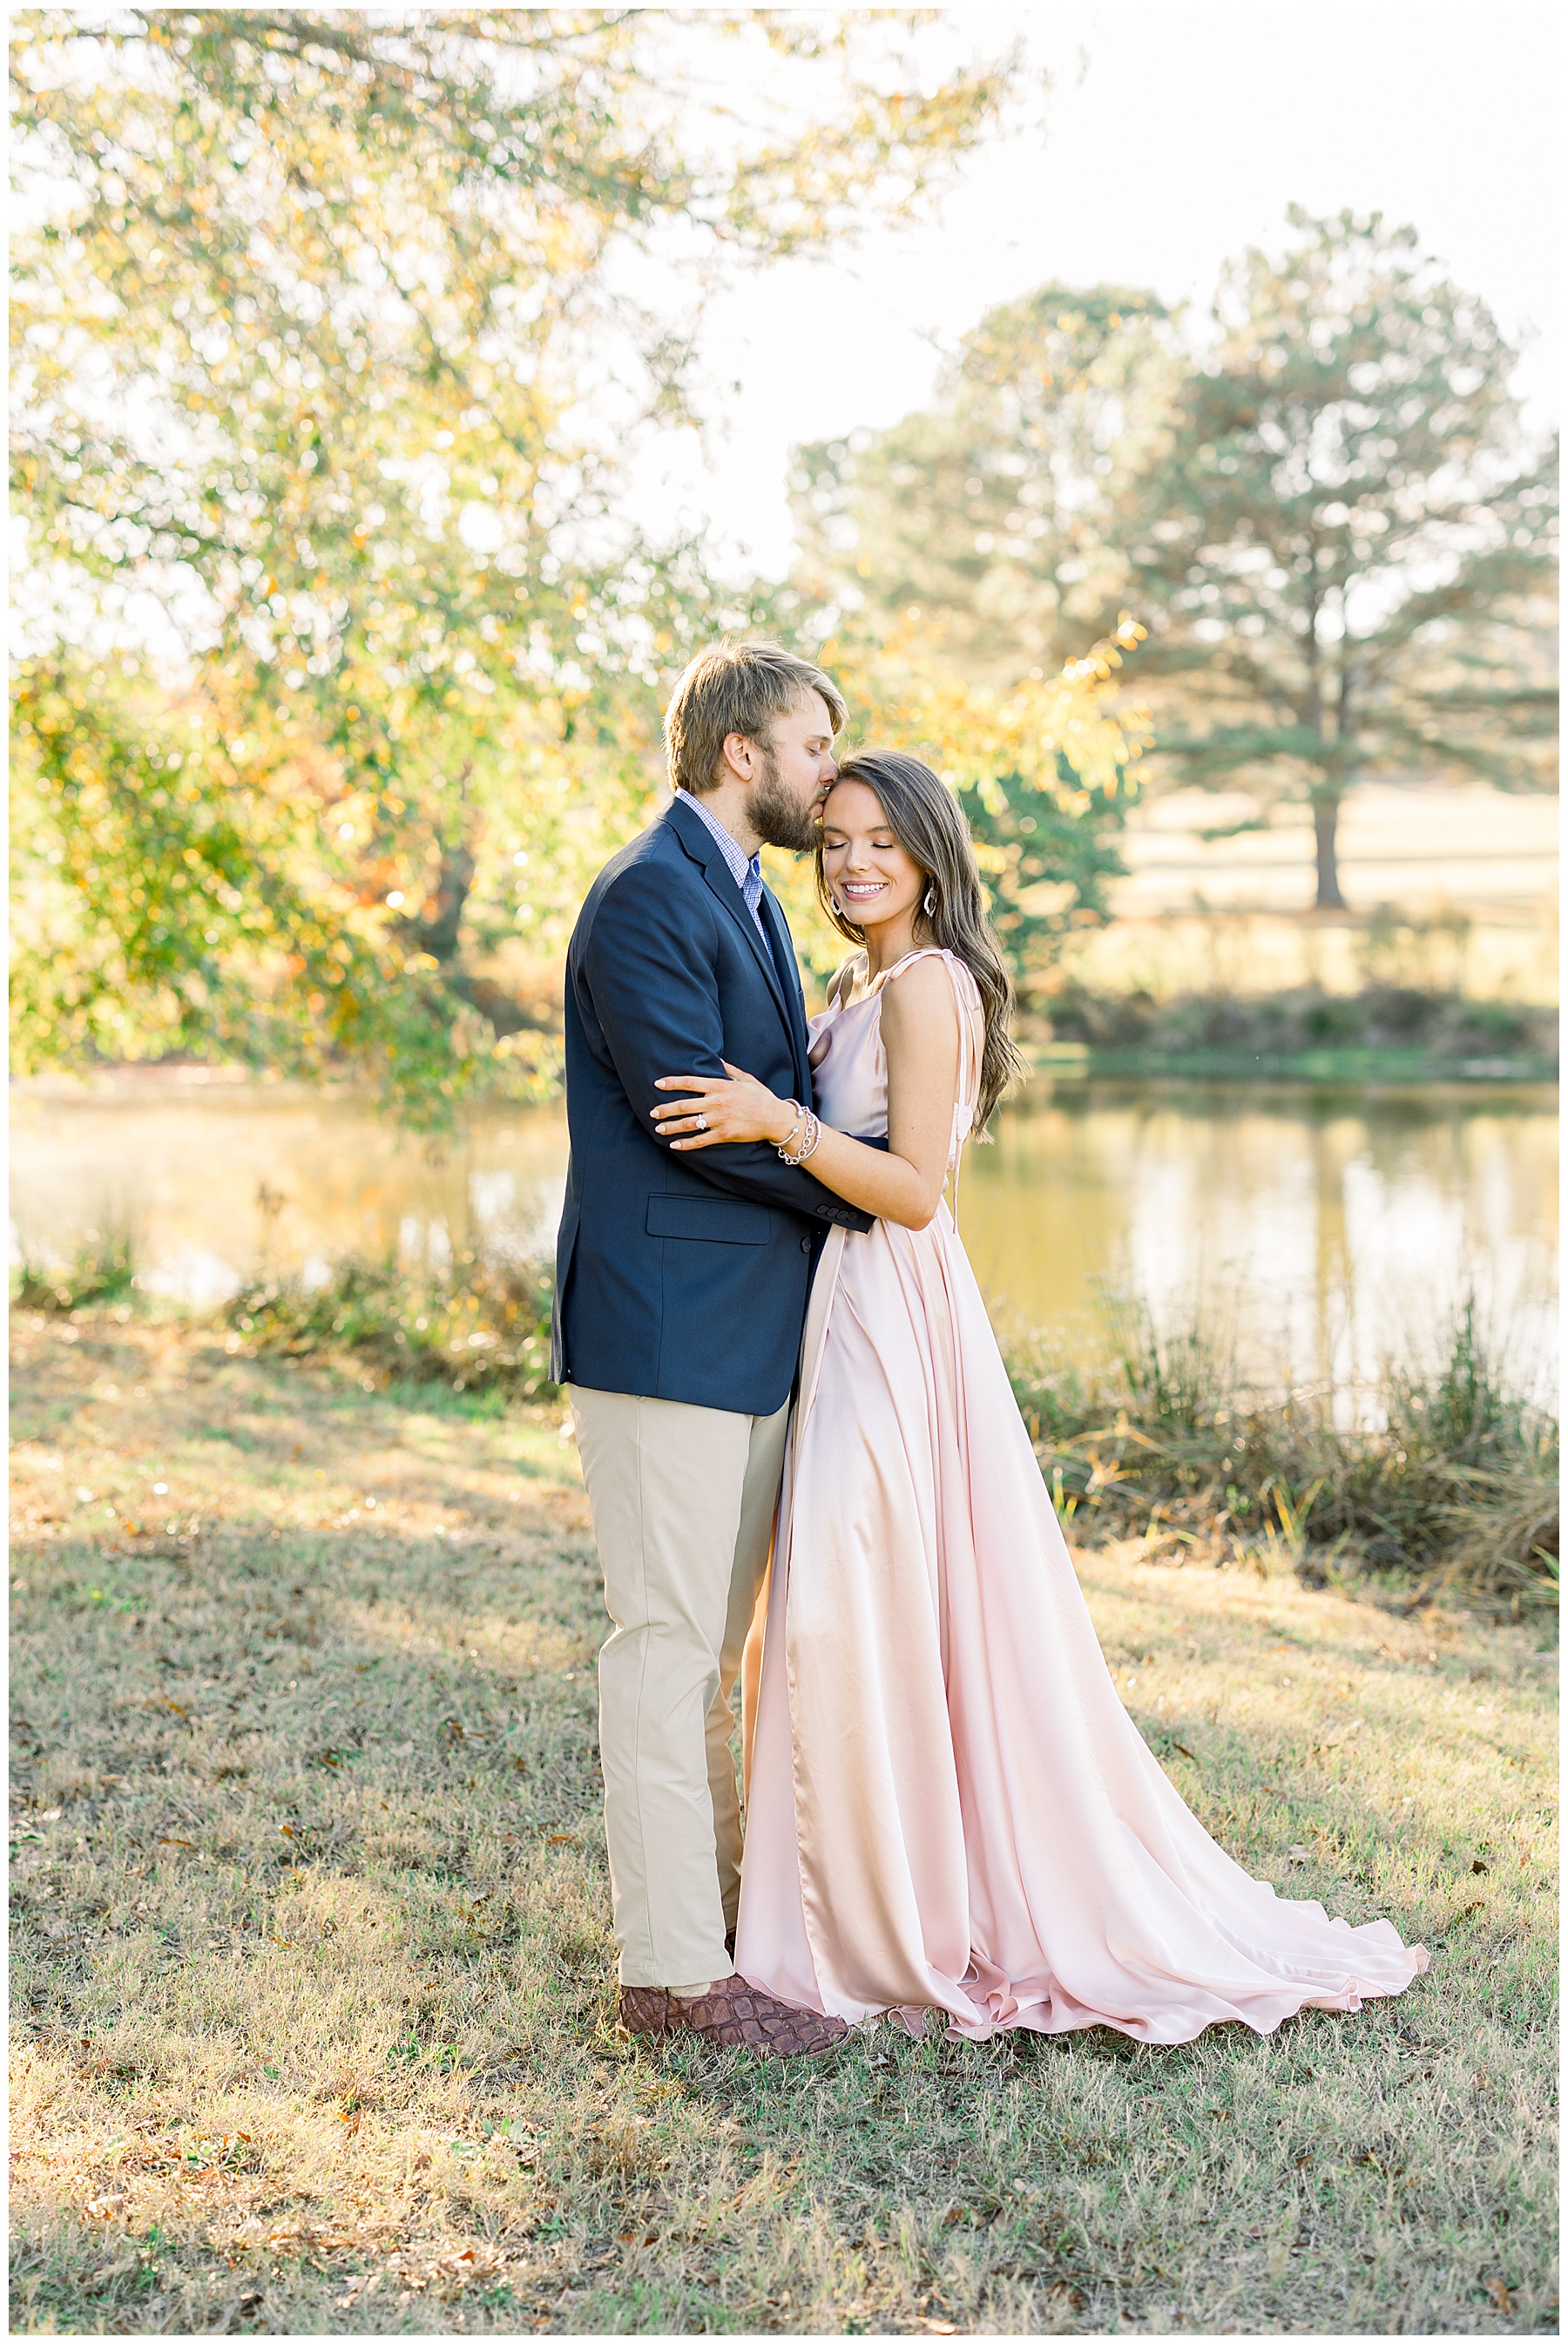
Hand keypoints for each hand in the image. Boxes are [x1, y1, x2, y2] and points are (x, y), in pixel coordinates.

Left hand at [651, 1062, 796, 1150]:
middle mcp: (717, 1102)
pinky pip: (701, 1140)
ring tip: (659, 1129)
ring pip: (689, 1124)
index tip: (658, 1084)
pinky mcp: (724, 1135)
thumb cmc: (761, 1097)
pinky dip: (686, 1144)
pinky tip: (675, 1145)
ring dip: (671, 1127)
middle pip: (684, 1105)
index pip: (690, 1082)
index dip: (672, 1083)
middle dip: (666, 1109)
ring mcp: (720, 1119)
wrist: (775, 1118)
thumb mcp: (746, 1078)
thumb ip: (728, 1069)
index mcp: (720, 1086)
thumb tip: (716, 1059)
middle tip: (653, 1112)